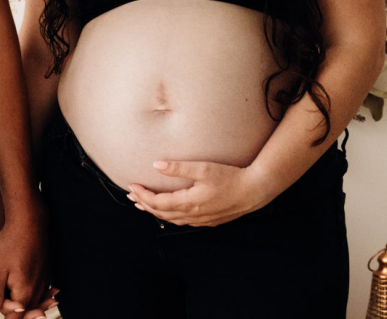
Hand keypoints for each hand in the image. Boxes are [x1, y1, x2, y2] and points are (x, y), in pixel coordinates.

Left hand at [0, 202, 53, 318]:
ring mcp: (43, 280)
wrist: (29, 222)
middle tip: (13, 310)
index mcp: (24, 292)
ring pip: (36, 301)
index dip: (7, 316)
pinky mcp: (45, 272)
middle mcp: (37, 289)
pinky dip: (40, 297)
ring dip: (31, 308)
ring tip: (33, 312)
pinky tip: (43, 297)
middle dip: (19, 315)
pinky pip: (42, 291)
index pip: (15, 317)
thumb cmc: (9, 244)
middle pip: (28, 311)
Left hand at [126, 160, 279, 227]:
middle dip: (144, 203)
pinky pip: (182, 221)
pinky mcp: (208, 220)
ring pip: (171, 219)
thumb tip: (156, 164)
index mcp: (188, 202)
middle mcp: (191, 214)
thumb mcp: (203, 168)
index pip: (156, 202)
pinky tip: (169, 212)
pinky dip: (169, 216)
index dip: (142, 195)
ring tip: (143, 204)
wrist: (254, 191)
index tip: (131, 186)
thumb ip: (178, 167)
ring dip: (155, 211)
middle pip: (160, 213)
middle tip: (131, 195)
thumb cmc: (230, 177)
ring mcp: (200, 219)